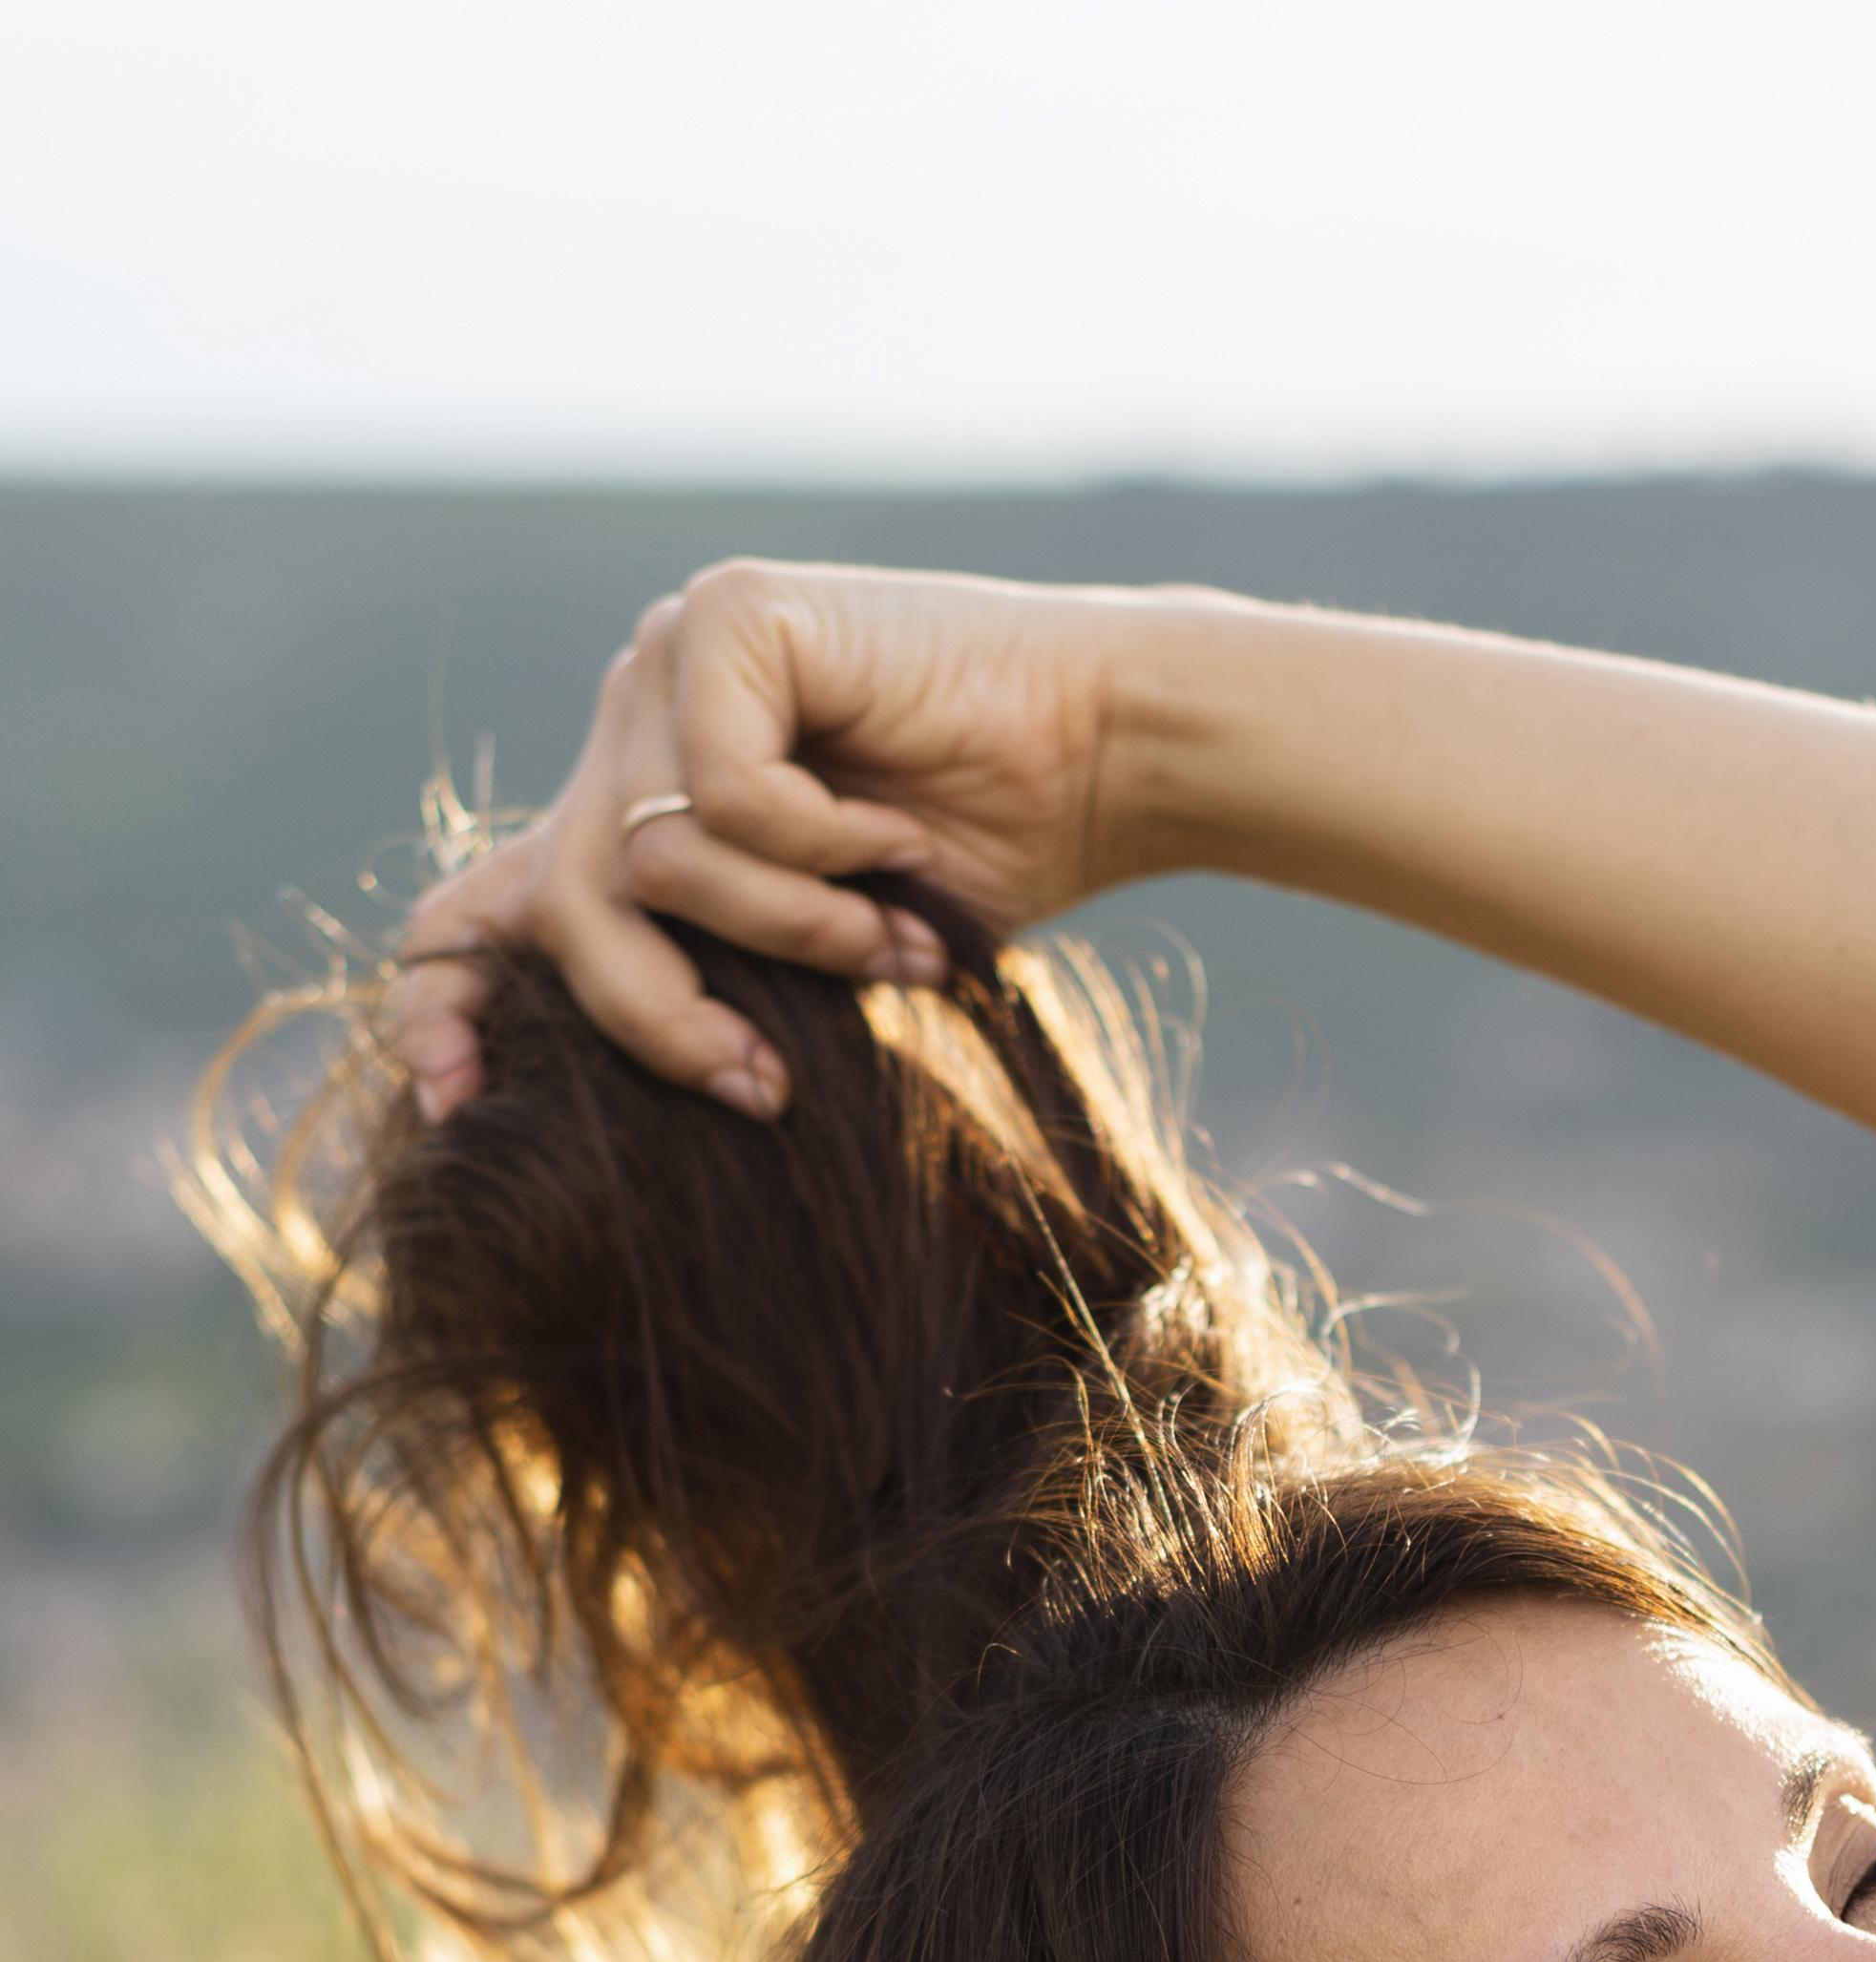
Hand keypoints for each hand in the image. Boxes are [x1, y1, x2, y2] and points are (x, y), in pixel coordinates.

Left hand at [392, 558, 1156, 1123]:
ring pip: (646, 861)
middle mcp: (635, 722)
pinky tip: (895, 836)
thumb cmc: (988, 866)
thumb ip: (703, 986)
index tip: (450, 1106)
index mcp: (637, 807)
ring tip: (889, 939)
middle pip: (563, 908)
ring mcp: (674, 660)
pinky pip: (722, 793)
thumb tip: (594, 1086)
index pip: (479, 903)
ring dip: (785, 934)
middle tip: (765, 1088)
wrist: (1111, 757)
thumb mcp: (815, 962)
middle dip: (659, 1022)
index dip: (443, 1002)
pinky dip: (818, 850)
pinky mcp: (730, 618)